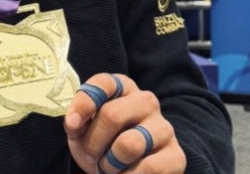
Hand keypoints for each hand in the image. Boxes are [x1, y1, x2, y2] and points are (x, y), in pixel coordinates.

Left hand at [64, 73, 185, 173]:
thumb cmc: (100, 143)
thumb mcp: (82, 129)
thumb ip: (75, 120)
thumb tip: (73, 122)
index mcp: (122, 87)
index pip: (103, 83)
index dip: (84, 104)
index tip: (72, 126)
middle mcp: (146, 101)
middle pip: (112, 115)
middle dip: (93, 142)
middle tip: (91, 156)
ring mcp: (164, 127)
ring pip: (129, 144)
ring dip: (110, 163)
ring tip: (109, 168)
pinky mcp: (177, 156)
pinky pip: (150, 168)